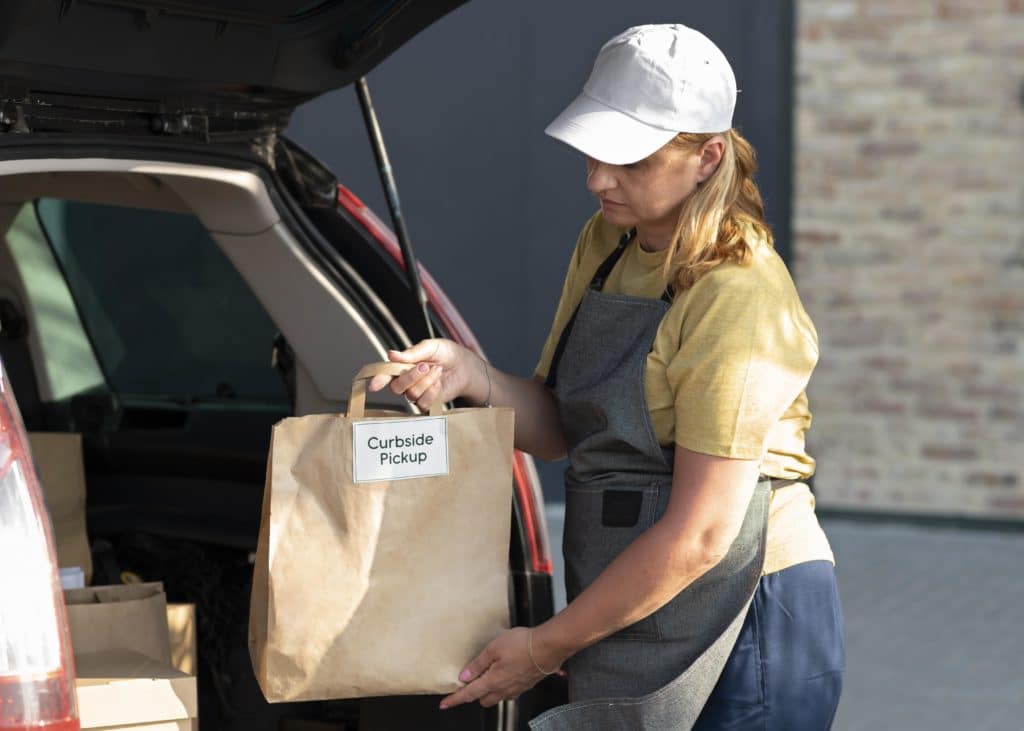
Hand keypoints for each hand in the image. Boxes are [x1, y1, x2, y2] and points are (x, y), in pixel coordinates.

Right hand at [367, 339, 483, 409]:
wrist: (465, 365)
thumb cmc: (446, 354)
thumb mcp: (430, 347)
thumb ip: (412, 353)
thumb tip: (391, 354)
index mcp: (402, 366)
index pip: (385, 374)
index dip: (378, 379)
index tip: (374, 385)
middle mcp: (406, 381)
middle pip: (396, 387)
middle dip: (410, 376)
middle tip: (425, 365)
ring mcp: (416, 393)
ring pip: (411, 394)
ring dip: (426, 381)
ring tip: (437, 370)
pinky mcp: (428, 402)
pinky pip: (423, 403)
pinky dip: (432, 392)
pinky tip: (439, 383)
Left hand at [439, 627, 563, 709]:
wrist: (548, 646)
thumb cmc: (522, 645)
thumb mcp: (493, 648)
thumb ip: (477, 663)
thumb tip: (464, 676)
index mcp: (493, 681)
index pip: (468, 694)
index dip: (454, 699)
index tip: (444, 704)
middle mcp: (504, 689)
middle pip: (483, 699)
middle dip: (474, 693)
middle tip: (470, 681)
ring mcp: (517, 688)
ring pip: (498, 696)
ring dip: (490, 690)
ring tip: (489, 674)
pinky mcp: (527, 685)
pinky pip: (511, 691)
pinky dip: (504, 686)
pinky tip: (507, 672)